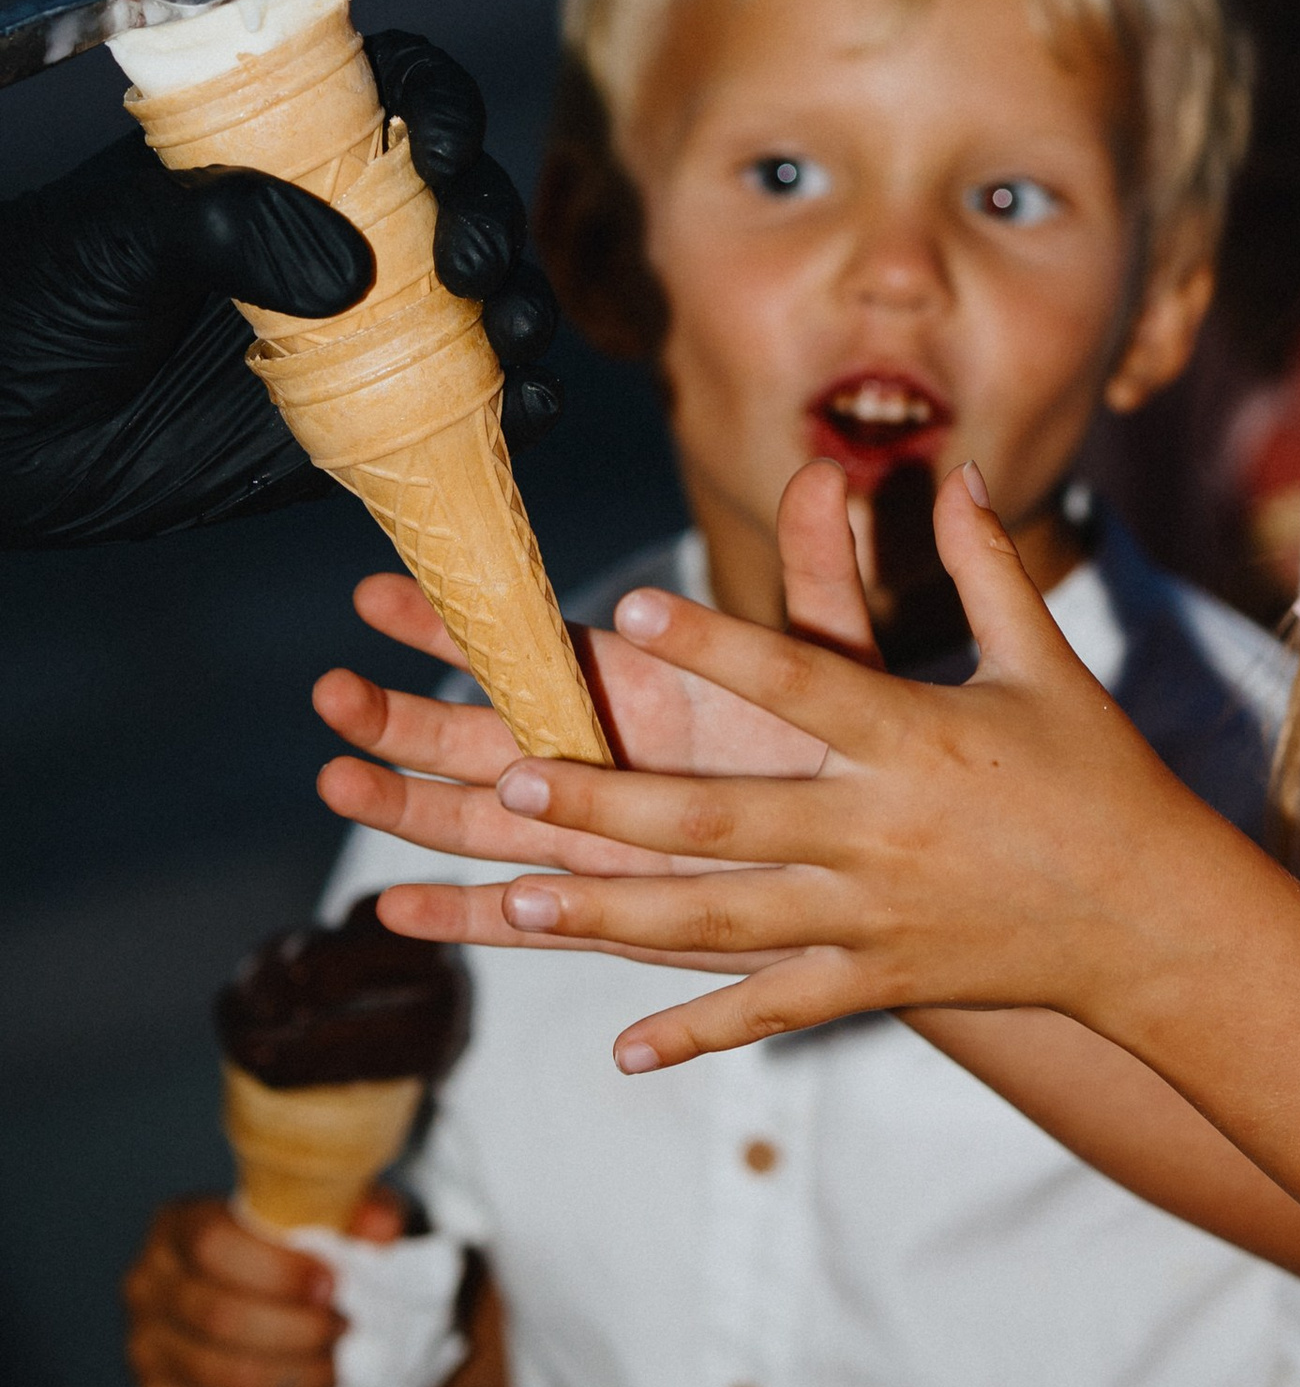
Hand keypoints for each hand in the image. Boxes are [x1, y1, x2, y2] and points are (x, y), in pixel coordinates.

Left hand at [0, 27, 559, 546]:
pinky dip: (514, 411)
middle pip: (465, 199)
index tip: (442, 147)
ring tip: (516, 342)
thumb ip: (218, 226)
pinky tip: (522, 413)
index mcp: (286, 154)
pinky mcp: (369, 423)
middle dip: (494, 223)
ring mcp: (364, 328)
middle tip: (472, 268)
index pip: (399, 95)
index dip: (446, 105)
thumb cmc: (35, 302)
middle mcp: (343, 230)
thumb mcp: (110, 237)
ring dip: (526, 312)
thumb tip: (347, 273)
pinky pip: (466, 411)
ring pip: (486, 304)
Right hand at [122, 1185, 402, 1386]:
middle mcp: (146, 1285)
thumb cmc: (307, 1255)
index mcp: (179, 1225)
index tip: (331, 1285)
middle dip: (295, 1331)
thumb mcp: (339, 1221)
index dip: (275, 1269)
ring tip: (333, 1371)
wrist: (283, 1312)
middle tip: (343, 1333)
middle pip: (217, 1313)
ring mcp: (144, 1350)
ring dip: (290, 1378)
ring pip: (217, 1373)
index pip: (212, 1243)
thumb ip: (361, 1213)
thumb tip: (379, 1228)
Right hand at [310, 563, 840, 972]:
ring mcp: (592, 834)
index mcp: (634, 687)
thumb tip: (829, 469)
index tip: (379, 591)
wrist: (881, 854)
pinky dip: (460, 916)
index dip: (454, 623)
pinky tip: (396, 910)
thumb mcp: (831, 660)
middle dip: (402, 715)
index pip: (528, 647)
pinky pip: (521, 916)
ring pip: (479, 820)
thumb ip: (817, 571)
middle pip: (478, 734)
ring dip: (406, 804)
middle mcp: (596, 757)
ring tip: (338, 780)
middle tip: (331, 693)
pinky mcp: (609, 908)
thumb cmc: (846, 748)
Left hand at [326, 462, 1239, 1064]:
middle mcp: (878, 832)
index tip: (627, 608)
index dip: (711, 643)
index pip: (796, 681)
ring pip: (721, 920)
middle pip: (723, 816)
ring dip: (615, 912)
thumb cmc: (1099, 777)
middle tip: (513, 775)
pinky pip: (773, 1008)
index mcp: (913, 739)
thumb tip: (958, 466)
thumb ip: (983, 565)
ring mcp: (871, 918)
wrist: (1156, 920)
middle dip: (613, 800)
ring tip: (520, 895)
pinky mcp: (876, 980)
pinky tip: (620, 1047)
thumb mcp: (1043, 663)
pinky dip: (698, 1032)